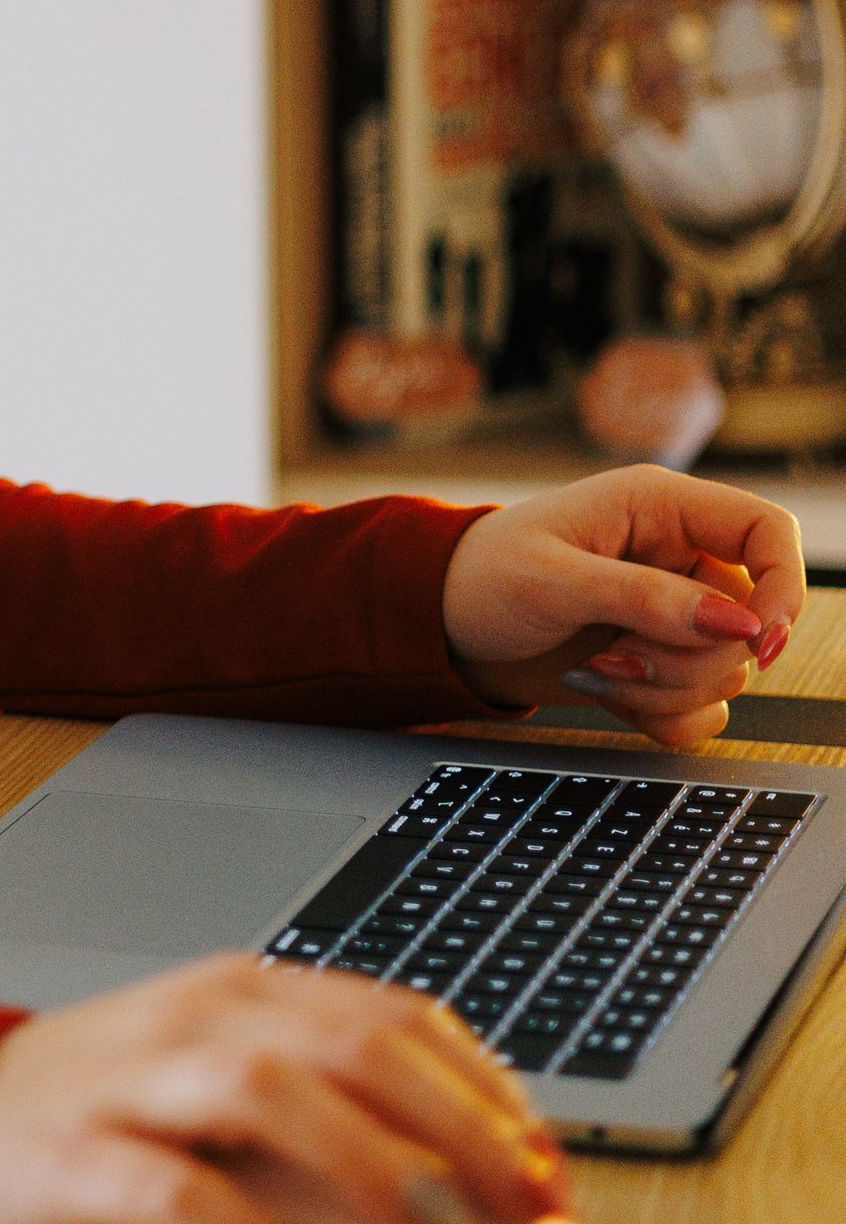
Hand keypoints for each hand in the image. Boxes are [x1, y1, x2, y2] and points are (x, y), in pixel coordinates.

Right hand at [0, 955, 569, 1223]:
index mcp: (243, 990)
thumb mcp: (214, 1066)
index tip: (548, 1162)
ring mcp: (133, 1083)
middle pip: (351, 1043)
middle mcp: (197, 1018)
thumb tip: (461, 1166)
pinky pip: (179, 1194)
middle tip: (527, 1204)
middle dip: (458, 1121)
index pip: (390, 1014)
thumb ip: (317, 1090)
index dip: (484, 1085)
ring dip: (368, 1160)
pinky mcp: (77, 1158)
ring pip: (269, 1092)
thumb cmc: (100, 1100)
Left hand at [441, 468, 804, 749]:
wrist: (440, 625)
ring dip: (667, 688)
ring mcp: (672, 614)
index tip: (757, 642)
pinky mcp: (659, 661)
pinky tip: (608, 692)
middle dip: (690, 657)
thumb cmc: (482, 576)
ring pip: (730, 671)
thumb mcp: (553, 579)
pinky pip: (704, 707)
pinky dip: (663, 716)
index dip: (783, 587)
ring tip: (598, 667)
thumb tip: (736, 623)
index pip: (767, 531)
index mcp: (660, 508)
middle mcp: (678, 558)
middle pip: (752, 621)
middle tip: (616, 655)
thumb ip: (643, 597)